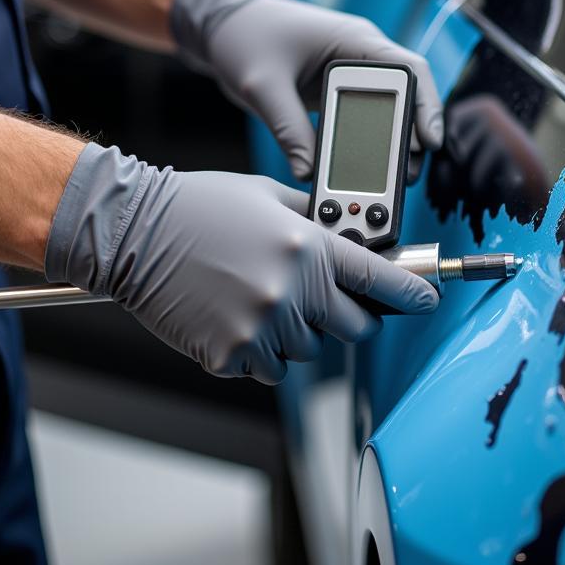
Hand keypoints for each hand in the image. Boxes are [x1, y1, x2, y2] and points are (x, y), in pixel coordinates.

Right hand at [46, 144, 439, 383]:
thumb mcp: (267, 196)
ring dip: (293, 333)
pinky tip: (231, 316)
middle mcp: (293, 290)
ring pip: (306, 351)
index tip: (428, 299)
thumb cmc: (199, 206)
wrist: (135, 232)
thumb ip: (313, 218)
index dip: (412, 292)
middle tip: (324, 302)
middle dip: (349, 317)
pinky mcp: (231, 355)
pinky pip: (265, 368)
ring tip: (255, 298)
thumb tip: (347, 235)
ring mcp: (263, 327)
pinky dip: (257, 352)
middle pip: (355, 328)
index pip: (380, 278)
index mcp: (308, 247)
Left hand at [169, 0, 444, 177]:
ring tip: (391, 183)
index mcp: (353, 40)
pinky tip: (360, 173)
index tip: (428, 142)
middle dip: (410, 137)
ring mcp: (347, 74)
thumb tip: (307, 172)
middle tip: (409, 175)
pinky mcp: (332, 93)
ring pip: (385, 112)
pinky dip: (362, 145)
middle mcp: (358, 55)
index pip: (409, 69)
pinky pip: (358, 121)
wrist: (219, 25)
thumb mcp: (262, 86)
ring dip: (389, 146)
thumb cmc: (242, 36)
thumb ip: (287, 128)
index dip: (426, 106)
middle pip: (404, 97)